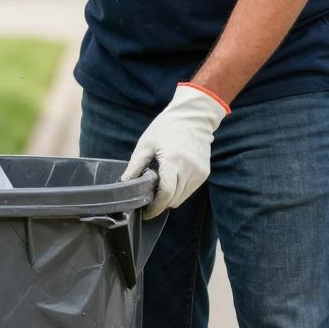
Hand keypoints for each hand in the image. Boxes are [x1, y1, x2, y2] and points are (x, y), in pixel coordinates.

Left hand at [121, 83, 229, 218]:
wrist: (193, 116)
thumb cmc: (166, 127)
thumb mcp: (146, 144)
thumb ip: (135, 166)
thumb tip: (124, 184)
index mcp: (174, 161)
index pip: (166, 194)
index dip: (155, 207)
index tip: (145, 212)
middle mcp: (190, 170)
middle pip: (174, 199)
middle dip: (160, 203)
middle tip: (147, 198)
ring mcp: (200, 173)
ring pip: (182, 197)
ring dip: (170, 197)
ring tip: (158, 187)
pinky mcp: (205, 173)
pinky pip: (189, 190)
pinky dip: (179, 190)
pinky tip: (171, 179)